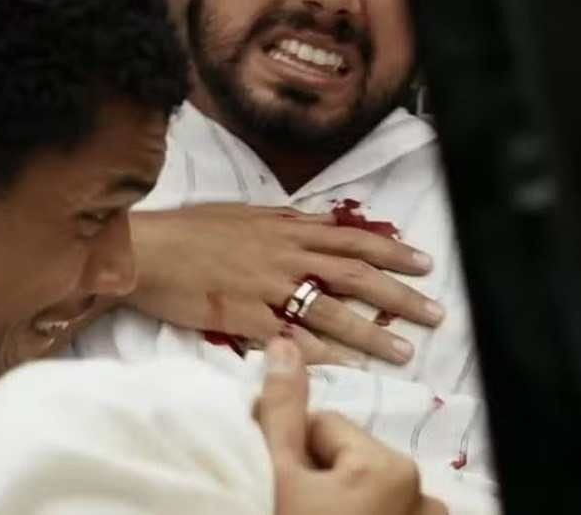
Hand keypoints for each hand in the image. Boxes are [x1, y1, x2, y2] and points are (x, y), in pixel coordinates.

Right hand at [124, 204, 443, 365]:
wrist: (146, 250)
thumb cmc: (191, 229)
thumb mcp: (244, 213)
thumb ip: (285, 221)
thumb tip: (321, 220)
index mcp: (286, 228)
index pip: (352, 238)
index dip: (393, 251)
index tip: (425, 263)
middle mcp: (284, 255)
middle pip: (355, 275)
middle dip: (399, 295)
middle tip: (433, 314)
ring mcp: (265, 287)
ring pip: (330, 311)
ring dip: (371, 333)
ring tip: (403, 352)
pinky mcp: (243, 317)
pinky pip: (289, 338)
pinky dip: (319, 353)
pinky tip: (345, 367)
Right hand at [256, 338, 446, 514]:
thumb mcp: (277, 472)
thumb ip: (282, 409)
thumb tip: (284, 344)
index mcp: (391, 466)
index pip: (327, 426)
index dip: (292, 447)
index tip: (273, 476)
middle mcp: (422, 492)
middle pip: (349, 457)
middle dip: (318, 472)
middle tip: (290, 501)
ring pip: (365, 487)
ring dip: (339, 497)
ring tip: (308, 511)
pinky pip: (385, 509)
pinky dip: (362, 513)